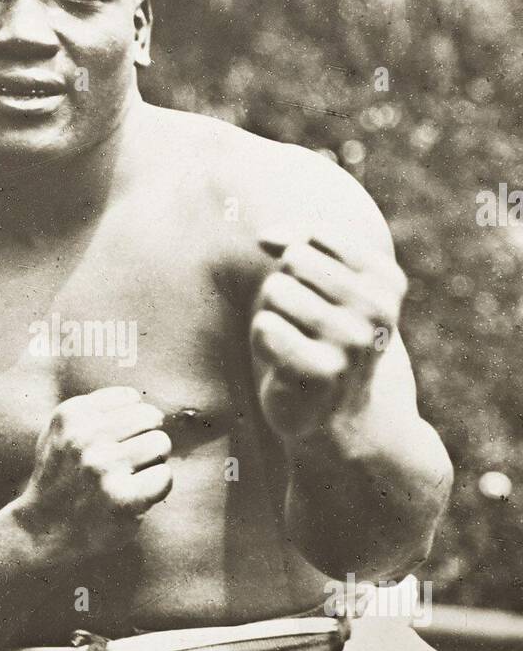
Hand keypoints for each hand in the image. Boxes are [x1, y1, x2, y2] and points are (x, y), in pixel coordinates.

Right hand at [14, 386, 172, 557]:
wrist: (43, 530)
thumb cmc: (61, 479)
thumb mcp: (61, 432)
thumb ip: (92, 410)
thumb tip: (138, 399)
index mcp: (71, 415)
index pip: (132, 398)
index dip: (130, 421)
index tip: (114, 442)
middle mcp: (85, 437)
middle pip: (150, 417)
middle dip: (145, 438)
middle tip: (126, 463)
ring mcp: (103, 467)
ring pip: (161, 444)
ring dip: (152, 463)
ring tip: (128, 479)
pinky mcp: (122, 498)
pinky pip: (164, 476)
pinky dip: (156, 489)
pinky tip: (135, 497)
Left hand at [251, 230, 407, 441]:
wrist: (338, 416)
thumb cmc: (323, 336)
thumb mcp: (324, 282)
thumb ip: (298, 242)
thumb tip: (266, 237)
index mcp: (386, 280)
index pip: (317, 234)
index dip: (297, 257)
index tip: (314, 293)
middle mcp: (377, 309)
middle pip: (294, 259)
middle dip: (284, 288)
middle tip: (303, 324)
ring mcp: (352, 342)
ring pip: (276, 290)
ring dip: (272, 315)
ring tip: (295, 343)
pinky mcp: (322, 371)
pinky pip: (265, 327)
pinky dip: (263, 342)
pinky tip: (285, 364)